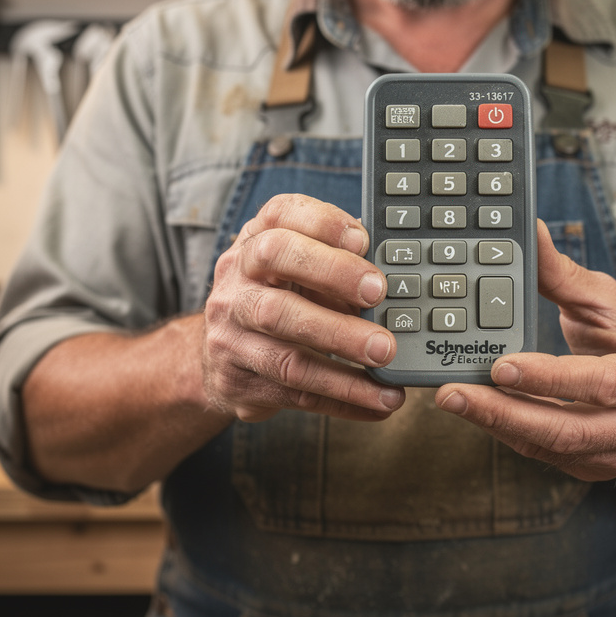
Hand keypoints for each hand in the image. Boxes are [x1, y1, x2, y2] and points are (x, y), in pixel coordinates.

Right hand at [203, 194, 404, 422]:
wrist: (218, 357)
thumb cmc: (277, 301)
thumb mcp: (298, 272)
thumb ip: (337, 266)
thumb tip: (397, 279)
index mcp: (256, 241)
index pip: (281, 214)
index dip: (323, 222)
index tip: (364, 240)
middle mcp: (236, 279)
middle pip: (275, 261)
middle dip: (332, 273)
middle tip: (378, 294)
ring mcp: (230, 330)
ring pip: (283, 335)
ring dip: (341, 347)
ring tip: (385, 357)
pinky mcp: (238, 380)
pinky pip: (296, 392)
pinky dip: (343, 399)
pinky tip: (378, 402)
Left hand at [435, 222, 615, 480]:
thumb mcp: (606, 298)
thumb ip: (564, 275)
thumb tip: (530, 232)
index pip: (602, 383)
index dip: (550, 378)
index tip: (500, 367)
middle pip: (571, 429)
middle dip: (506, 412)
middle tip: (455, 393)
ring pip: (554, 448)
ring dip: (500, 425)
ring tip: (456, 401)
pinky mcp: (599, 468)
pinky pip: (548, 456)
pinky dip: (511, 434)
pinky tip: (481, 412)